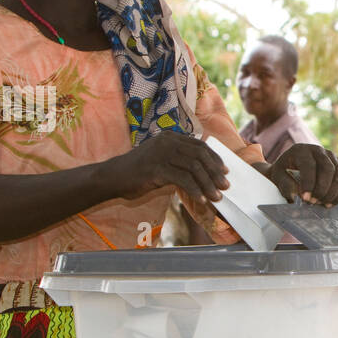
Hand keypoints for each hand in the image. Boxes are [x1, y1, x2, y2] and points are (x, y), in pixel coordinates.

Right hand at [109, 133, 228, 201]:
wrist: (113, 177)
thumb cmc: (139, 172)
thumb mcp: (162, 161)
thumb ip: (180, 161)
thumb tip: (204, 173)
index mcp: (170, 137)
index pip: (199, 145)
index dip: (215, 159)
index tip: (225, 171)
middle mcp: (167, 142)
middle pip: (200, 155)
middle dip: (214, 172)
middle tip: (224, 186)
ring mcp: (161, 153)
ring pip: (194, 168)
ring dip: (208, 184)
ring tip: (215, 197)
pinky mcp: (156, 168)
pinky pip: (183, 179)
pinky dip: (195, 190)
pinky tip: (201, 199)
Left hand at [267, 144, 337, 205]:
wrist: (291, 166)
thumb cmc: (283, 172)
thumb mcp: (277, 176)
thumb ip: (285, 185)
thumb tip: (296, 196)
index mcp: (301, 150)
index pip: (309, 165)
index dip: (309, 183)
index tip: (305, 199)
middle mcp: (319, 150)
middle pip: (328, 169)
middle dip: (322, 189)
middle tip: (313, 203)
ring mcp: (332, 157)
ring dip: (332, 194)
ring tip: (321, 204)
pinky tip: (330, 203)